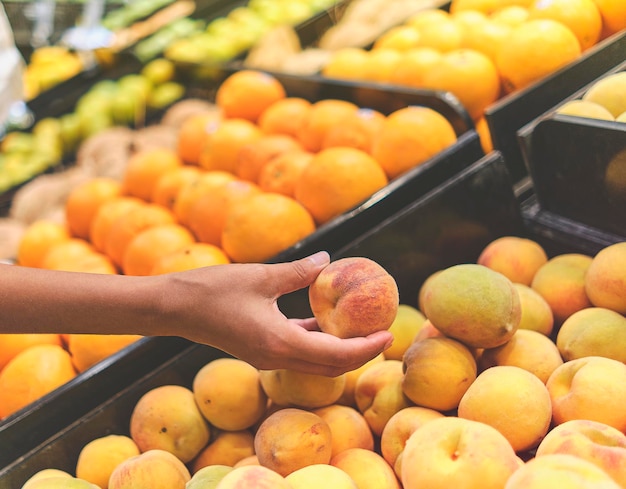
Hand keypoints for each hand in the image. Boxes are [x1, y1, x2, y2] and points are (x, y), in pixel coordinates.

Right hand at [160, 251, 393, 376]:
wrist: (174, 308)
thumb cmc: (213, 290)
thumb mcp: (261, 276)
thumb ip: (299, 271)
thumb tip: (327, 260)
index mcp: (280, 343)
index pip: (337, 355)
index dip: (366, 348)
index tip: (388, 335)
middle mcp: (276, 358)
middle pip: (329, 366)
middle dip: (359, 354)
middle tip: (382, 334)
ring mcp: (266, 357)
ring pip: (314, 361)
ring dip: (339, 349)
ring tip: (359, 327)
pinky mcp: (258, 350)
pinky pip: (296, 350)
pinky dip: (315, 340)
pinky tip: (322, 319)